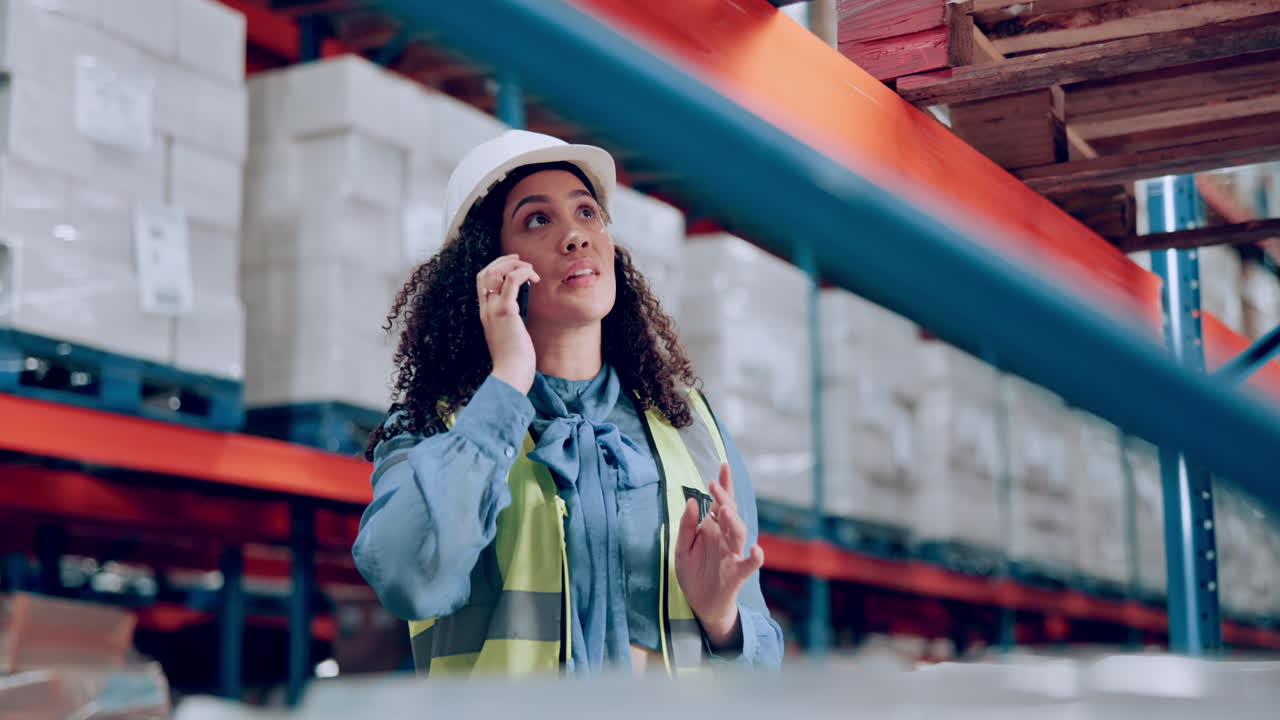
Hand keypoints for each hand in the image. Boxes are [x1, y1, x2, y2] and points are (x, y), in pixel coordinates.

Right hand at [477, 254, 540, 393]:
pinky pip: (512, 281)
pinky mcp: (505, 311)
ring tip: (531, 271)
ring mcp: (493, 309)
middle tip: (520, 260)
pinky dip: (523, 273)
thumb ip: (511, 325)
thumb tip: (521, 319)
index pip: (482, 283)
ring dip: (514, 265)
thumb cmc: (514, 361)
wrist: (511, 373)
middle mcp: (485, 309)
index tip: (513, 265)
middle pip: (485, 272)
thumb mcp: (510, 338)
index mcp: (486, 315)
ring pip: (496, 272)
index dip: (496, 268)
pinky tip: (534, 278)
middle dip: (503, 261)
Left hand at [674, 463, 764, 650]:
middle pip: (729, 513)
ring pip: (738, 533)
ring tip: (725, 509)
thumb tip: (691, 501)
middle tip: (713, 484)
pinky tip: (755, 549)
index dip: (723, 484)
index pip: (720, 502)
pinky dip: (755, 557)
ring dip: (734, 521)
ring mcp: (733, 554)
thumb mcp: (681, 548)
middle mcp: (725, 538)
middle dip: (723, 498)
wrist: (700, 604)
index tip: (723, 465)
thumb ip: (686, 526)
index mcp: (713, 529)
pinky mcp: (737, 574)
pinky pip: (749, 565)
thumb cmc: (693, 573)